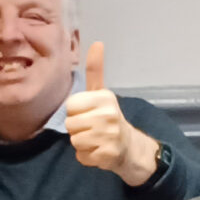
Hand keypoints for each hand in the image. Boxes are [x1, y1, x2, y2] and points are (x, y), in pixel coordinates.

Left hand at [64, 43, 161, 185]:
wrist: (129, 145)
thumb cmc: (108, 117)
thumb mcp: (101, 92)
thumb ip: (96, 70)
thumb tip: (97, 42)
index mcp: (104, 98)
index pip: (70, 106)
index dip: (76, 112)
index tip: (88, 113)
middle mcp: (109, 115)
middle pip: (70, 124)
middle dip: (78, 128)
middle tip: (92, 128)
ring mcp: (109, 136)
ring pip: (75, 141)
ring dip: (81, 143)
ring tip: (95, 139)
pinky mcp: (108, 155)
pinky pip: (82, 157)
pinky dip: (87, 157)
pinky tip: (98, 151)